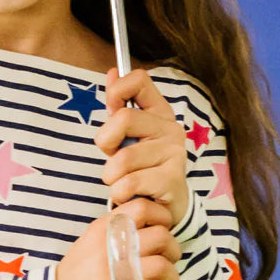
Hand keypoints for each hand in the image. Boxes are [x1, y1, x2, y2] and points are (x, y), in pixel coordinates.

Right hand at [54, 197, 180, 279]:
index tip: (162, 232)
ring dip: (170, 276)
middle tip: (168, 261)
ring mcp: (110, 275)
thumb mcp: (88, 245)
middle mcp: (106, 248)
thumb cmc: (74, 279)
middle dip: (173, 250)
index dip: (162, 218)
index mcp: (101, 230)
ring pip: (162, 265)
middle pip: (161, 236)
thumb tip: (149, 226)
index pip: (142, 207)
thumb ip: (114, 233)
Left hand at [96, 68, 190, 228]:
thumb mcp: (127, 135)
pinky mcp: (172, 180)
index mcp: (159, 112)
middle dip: (106, 142)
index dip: (116, 91)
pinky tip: (129, 195)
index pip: (139, 80)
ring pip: (123, 159)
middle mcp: (170, 128)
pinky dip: (119, 193)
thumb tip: (111, 72)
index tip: (111, 110)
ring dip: (111, 177)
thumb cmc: (143, 168)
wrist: (167, 206)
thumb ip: (119, 106)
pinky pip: (129, 183)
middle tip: (111, 157)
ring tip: (121, 182)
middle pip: (124, 119)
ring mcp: (174, 154)